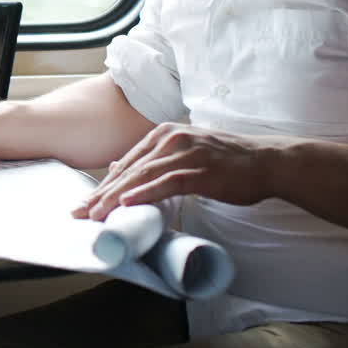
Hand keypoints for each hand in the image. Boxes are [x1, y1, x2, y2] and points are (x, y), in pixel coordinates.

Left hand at [72, 122, 289, 220]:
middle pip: (129, 169)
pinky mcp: (201, 170)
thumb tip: (119, 169)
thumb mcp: (185, 152)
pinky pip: (167, 183)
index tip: (85, 203)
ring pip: (142, 176)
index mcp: (164, 133)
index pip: (127, 161)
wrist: (266, 161)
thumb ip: (154, 160)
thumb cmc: (226, 161)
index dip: (104, 184)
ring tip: (97, 214)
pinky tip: (128, 204)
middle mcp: (171, 138)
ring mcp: (186, 153)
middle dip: (103, 193)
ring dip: (117, 197)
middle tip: (81, 213)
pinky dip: (145, 193)